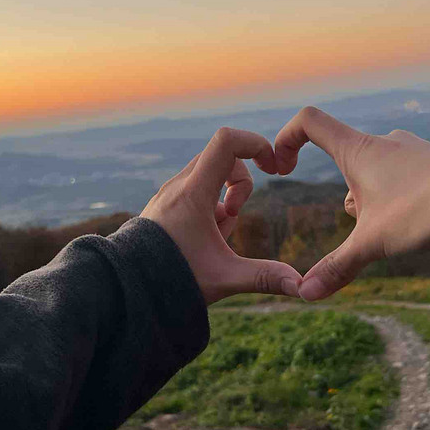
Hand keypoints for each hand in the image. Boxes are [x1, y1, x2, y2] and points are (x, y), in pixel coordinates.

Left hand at [142, 127, 302, 304]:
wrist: (126, 289)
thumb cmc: (172, 280)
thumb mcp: (225, 278)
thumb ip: (265, 277)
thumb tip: (302, 286)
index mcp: (193, 192)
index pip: (227, 140)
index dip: (256, 144)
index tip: (272, 167)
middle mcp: (178, 185)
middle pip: (223, 158)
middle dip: (240, 184)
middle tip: (233, 217)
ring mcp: (169, 193)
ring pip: (209, 176)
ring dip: (224, 200)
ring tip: (216, 235)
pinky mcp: (165, 205)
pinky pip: (195, 191)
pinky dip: (208, 208)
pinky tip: (202, 238)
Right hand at [274, 106, 429, 300]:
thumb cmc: (422, 214)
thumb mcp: (372, 244)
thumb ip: (336, 267)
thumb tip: (304, 294)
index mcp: (358, 150)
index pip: (309, 122)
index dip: (286, 139)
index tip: (283, 167)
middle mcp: (384, 142)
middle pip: (345, 160)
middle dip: (348, 197)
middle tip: (368, 224)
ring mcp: (412, 150)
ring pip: (375, 173)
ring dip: (374, 200)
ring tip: (399, 226)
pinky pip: (404, 176)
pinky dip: (401, 199)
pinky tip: (421, 220)